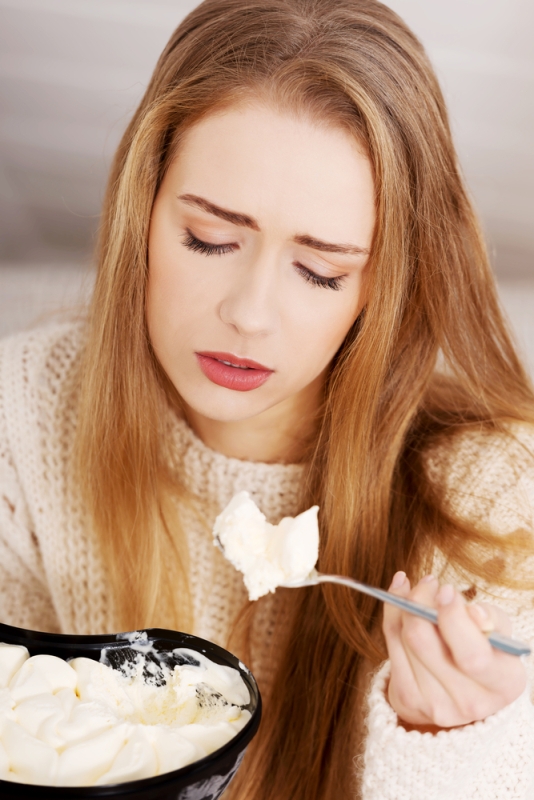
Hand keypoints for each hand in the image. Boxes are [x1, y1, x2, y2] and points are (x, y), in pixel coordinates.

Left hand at [382, 572, 526, 729]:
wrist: (467, 692)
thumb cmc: (488, 652)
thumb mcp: (500, 634)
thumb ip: (492, 619)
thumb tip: (472, 613)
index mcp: (502, 685)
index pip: (472, 656)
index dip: (453, 618)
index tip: (446, 589)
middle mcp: (469, 702)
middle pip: (424, 642)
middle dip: (421, 600)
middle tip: (429, 582)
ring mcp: (434, 704)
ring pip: (404, 637)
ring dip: (406, 602)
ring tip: (419, 588)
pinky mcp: (407, 698)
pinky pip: (390, 642)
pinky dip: (392, 611)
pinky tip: (399, 593)